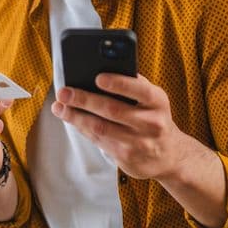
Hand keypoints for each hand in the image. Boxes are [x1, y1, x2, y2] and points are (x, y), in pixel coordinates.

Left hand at [52, 73, 195, 180]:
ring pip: (101, 128)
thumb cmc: (153, 117)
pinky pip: (99, 141)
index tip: (98, 78)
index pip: (140, 90)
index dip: (119, 83)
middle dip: (84, 100)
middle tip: (64, 92)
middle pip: (113, 110)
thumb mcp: (152, 100)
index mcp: (158, 102)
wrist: (168, 155)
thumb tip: (99, 69)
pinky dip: (82, 128)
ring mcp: (138, 143)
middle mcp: (151, 123)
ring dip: (76, 117)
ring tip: (59, 107)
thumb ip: (133, 85)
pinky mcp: (126, 158)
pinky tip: (71, 119)